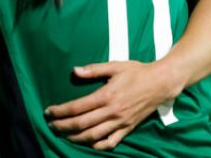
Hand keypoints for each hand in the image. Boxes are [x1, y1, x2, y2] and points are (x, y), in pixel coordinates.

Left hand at [44, 60, 185, 149]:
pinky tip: (88, 142)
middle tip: (51, 125)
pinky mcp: (128, 128)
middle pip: (81, 124)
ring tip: (63, 135)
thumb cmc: (137, 72)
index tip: (49, 111)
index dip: (60, 111)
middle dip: (63, 126)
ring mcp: (120, 122)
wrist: (161, 83)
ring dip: (75, 137)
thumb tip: (74, 71)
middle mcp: (112, 111)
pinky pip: (111, 142)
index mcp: (106, 95)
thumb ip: (93, 69)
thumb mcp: (115, 66)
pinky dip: (97, 145)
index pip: (77, 107)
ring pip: (93, 136)